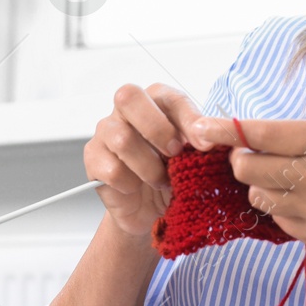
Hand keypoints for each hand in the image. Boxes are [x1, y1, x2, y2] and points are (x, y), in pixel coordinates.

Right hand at [84, 83, 205, 236]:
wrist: (150, 210)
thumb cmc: (173, 174)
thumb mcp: (194, 157)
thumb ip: (201, 142)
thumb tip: (211, 137)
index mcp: (155, 102)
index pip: (168, 96)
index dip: (188, 118)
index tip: (205, 145)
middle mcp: (126, 111)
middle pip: (128, 97)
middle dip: (157, 128)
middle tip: (175, 154)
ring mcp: (105, 132)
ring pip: (122, 139)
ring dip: (149, 167)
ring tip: (161, 181)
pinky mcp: (93, 159)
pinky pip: (111, 169)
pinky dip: (130, 184)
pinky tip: (136, 188)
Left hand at [190, 116, 305, 264]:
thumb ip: (293, 140)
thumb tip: (244, 137)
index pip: (259, 132)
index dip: (223, 130)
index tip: (199, 129)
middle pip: (246, 167)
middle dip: (242, 163)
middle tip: (253, 160)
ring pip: (256, 195)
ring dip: (261, 188)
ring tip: (287, 184)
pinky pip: (275, 218)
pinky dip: (280, 210)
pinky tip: (304, 205)